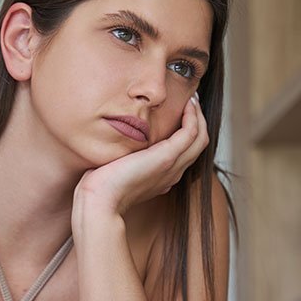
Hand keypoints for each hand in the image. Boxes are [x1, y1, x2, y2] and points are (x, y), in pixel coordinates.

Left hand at [74, 95, 208, 218]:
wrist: (100, 201)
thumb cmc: (100, 188)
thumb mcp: (115, 170)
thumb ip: (122, 160)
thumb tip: (115, 148)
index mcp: (161, 178)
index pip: (184, 154)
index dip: (186, 132)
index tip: (180, 112)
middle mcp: (171, 174)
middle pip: (197, 145)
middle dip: (198, 120)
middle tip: (191, 101)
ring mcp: (172, 166)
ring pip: (200, 138)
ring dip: (199, 116)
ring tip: (192, 99)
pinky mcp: (167, 157)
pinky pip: (191, 133)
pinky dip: (193, 116)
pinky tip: (186, 104)